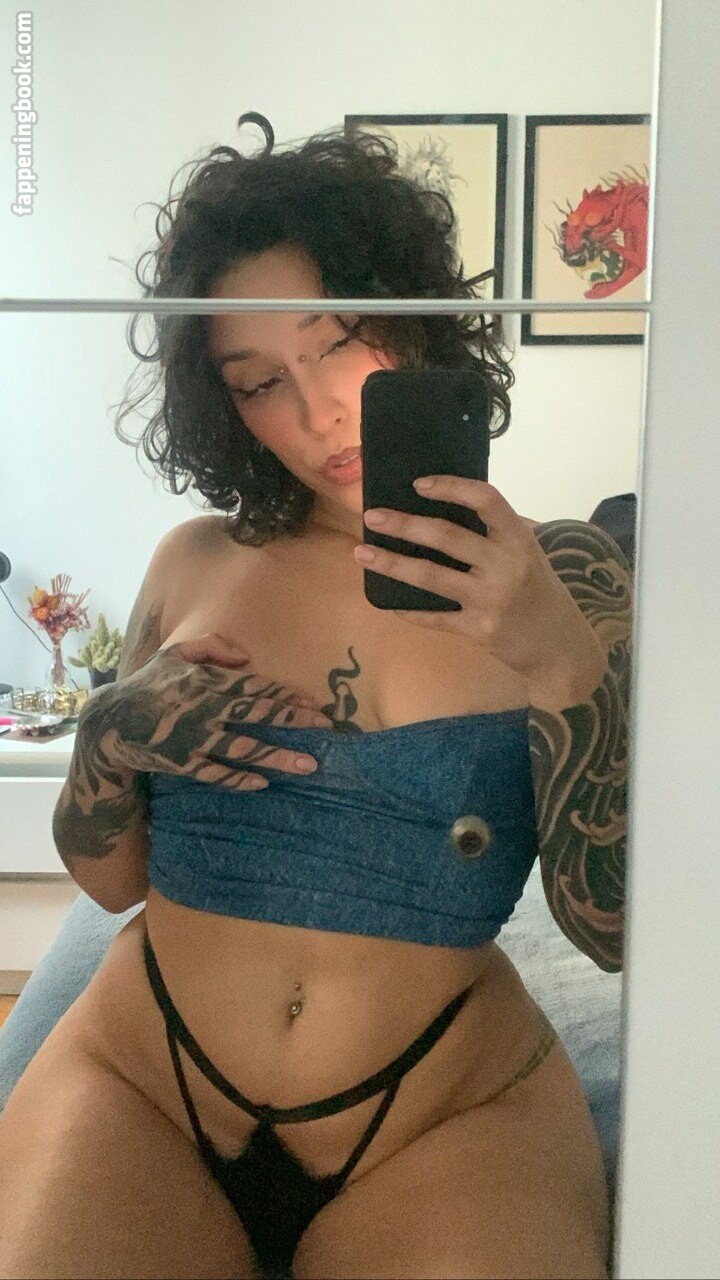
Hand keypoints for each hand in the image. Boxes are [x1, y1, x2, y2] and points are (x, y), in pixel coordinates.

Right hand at [76, 632, 332, 792]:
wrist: (111, 722)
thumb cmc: (149, 683)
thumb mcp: (176, 652)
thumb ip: (211, 645)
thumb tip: (246, 657)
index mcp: (207, 681)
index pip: (255, 686)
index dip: (286, 694)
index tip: (313, 702)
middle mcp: (206, 709)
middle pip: (258, 714)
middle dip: (294, 719)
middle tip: (326, 726)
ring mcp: (196, 739)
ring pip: (245, 748)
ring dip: (279, 756)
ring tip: (309, 764)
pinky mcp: (185, 763)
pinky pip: (217, 774)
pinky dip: (240, 779)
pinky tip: (264, 782)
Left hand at [356, 475, 598, 684]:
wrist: (559, 646)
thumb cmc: (539, 591)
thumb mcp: (528, 553)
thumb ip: (495, 533)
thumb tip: (444, 506)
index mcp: (518, 537)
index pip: (485, 499)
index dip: (451, 487)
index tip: (418, 484)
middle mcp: (506, 564)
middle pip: (447, 537)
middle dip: (404, 525)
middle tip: (371, 516)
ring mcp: (491, 598)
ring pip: (430, 576)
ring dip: (391, 563)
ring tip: (361, 552)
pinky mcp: (479, 629)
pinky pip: (433, 616)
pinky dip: (407, 608)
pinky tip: (385, 600)